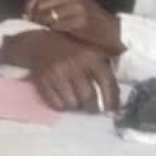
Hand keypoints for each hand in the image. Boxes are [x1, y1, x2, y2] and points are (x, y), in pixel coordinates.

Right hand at [0, 30, 119, 112]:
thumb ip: (105, 71)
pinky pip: (56, 104)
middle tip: (92, 108)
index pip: (107, 83)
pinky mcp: (43, 80)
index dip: (112, 100)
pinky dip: (61, 106)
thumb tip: (116, 100)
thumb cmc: (71, 50)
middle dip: (93, 107)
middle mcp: (75, 65)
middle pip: (88, 97)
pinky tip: (63, 99)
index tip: (112, 111)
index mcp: (91, 57)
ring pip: (72, 103)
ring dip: (76, 106)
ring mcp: (57, 73)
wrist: (40, 44)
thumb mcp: (91, 53)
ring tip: (76, 100)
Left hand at [25, 0, 123, 54]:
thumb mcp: (76, 7)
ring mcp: (79, 8)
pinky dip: (52, 31)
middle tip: (30, 24)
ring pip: (49, 14)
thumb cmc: (92, 22)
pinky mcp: (82, 21)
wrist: (114, 33)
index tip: (25, 13)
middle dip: (33, 14)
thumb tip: (30, 11)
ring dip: (42, 24)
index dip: (30, 2)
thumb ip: (57, 4)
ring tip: (40, 30)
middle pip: (43, 2)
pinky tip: (52, 35)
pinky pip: (59, 26)